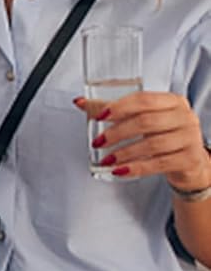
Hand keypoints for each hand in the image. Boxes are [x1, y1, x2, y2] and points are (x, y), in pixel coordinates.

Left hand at [76, 90, 210, 190]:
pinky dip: (136, 168)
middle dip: (117, 133)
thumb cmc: (162, 134)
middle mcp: (185, 117)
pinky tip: (120, 170)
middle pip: (146, 122)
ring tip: (106, 159)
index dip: (119, 107)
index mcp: (173, 101)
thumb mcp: (142, 118)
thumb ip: (112, 110)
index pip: (143, 100)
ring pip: (153, 144)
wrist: (189, 160)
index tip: (99, 117)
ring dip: (124, 153)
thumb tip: (80, 102)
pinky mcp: (190, 159)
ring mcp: (190, 138)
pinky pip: (159, 164)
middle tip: (98, 142)